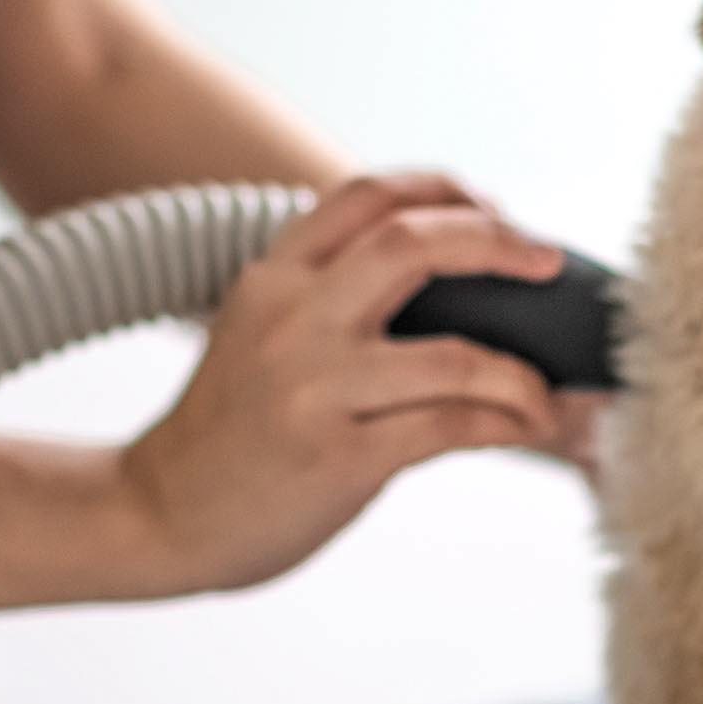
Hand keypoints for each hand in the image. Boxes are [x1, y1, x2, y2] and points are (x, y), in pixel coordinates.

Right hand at [113, 173, 565, 595]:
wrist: (154, 516)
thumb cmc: (227, 430)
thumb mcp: (257, 332)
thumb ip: (328, 295)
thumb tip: (451, 281)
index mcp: (273, 277)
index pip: (366, 194)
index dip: (443, 188)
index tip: (492, 207)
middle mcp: (292, 319)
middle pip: (412, 243)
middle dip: (498, 240)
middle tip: (548, 261)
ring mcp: (314, 388)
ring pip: (453, 355)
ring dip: (520, 372)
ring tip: (547, 389)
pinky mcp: (337, 458)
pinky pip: (448, 428)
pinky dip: (505, 424)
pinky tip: (525, 428)